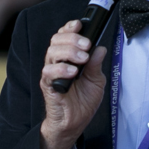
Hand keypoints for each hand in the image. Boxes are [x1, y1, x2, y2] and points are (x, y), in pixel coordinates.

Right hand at [39, 19, 107, 148]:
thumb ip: (96, 64)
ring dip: (69, 52)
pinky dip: (61, 69)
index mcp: (68, 58)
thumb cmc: (83, 102)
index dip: (69, 28)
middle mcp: (57, 62)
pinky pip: (49, 72)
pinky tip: (72, 72)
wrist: (74, 123)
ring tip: (83, 59)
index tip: (79, 25)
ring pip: (52, 52)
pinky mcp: (48, 85)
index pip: (64, 36)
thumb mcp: (96, 81)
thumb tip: (100, 48)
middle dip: (72, 39)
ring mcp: (51, 73)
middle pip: (57, 40)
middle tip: (86, 46)